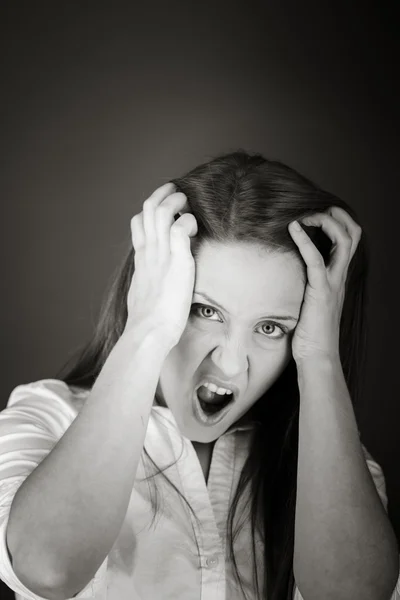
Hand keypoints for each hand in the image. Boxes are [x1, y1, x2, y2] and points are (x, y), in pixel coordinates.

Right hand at [124, 182, 197, 347]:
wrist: (150, 331)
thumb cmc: (150, 320)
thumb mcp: (146, 292)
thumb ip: (152, 278)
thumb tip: (158, 278)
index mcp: (142, 258)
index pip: (139, 222)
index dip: (151, 208)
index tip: (166, 206)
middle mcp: (149, 251)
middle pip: (148, 209)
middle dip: (163, 194)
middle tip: (178, 191)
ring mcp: (161, 254)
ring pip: (162, 212)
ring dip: (176, 201)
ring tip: (188, 202)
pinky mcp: (177, 261)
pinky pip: (180, 228)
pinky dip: (187, 221)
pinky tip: (195, 227)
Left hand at [288, 206, 361, 364]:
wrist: (317, 356)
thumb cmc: (310, 332)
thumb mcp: (310, 302)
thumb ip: (307, 286)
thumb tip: (288, 274)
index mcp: (338, 277)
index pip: (349, 241)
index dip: (338, 222)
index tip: (316, 216)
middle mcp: (340, 276)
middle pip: (353, 235)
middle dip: (337, 215)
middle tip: (316, 210)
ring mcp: (333, 283)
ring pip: (343, 240)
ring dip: (325, 221)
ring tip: (305, 216)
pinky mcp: (321, 291)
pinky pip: (316, 259)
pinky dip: (305, 240)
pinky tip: (292, 228)